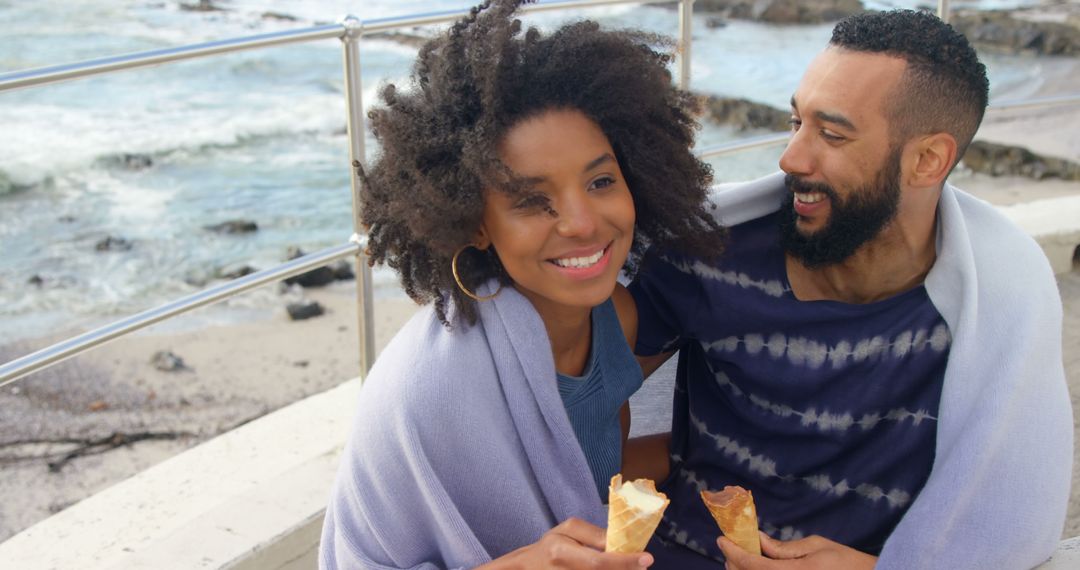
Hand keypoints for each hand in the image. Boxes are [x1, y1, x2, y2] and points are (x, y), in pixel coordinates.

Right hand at [480, 518, 653, 568]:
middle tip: (641, 564)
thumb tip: (619, 541)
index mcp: (561, 553)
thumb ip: (592, 535)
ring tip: (629, 566)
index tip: (647, 558)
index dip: (625, 562)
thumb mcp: (567, 531)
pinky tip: (616, 569)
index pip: (599, 562)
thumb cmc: (550, 547)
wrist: (528, 568)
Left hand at [718, 532, 875, 569]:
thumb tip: (758, 541)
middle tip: (732, 548)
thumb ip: (783, 548)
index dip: (733, 552)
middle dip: (735, 563)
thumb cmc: (846, 563)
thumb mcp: (816, 546)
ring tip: (745, 558)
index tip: (721, 539)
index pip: (752, 565)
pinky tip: (760, 567)